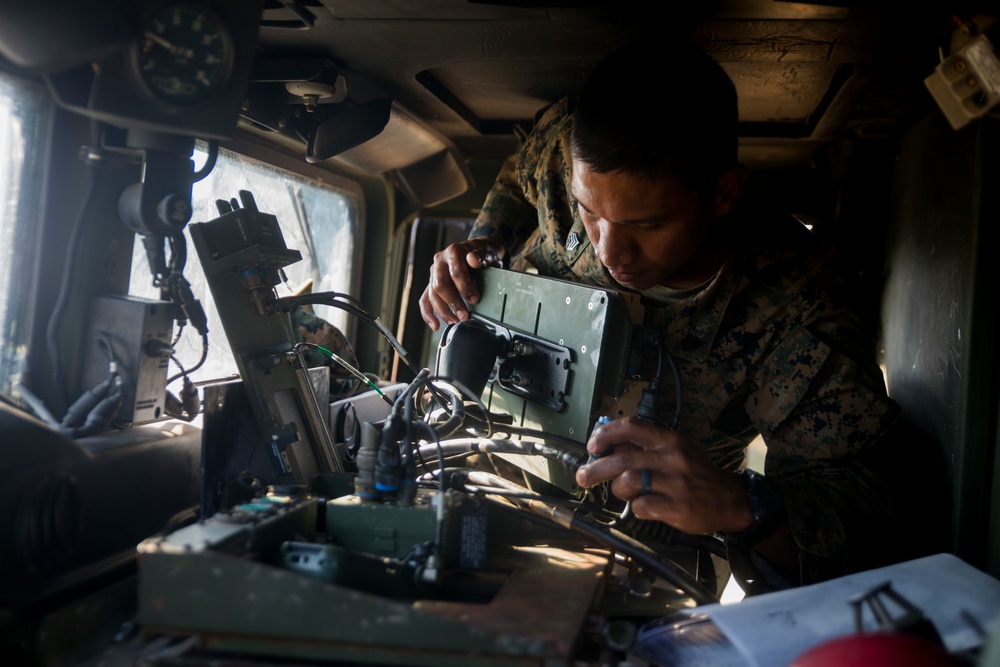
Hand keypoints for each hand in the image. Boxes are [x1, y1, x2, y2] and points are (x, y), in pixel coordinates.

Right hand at [419, 237, 504, 330]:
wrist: (477, 250)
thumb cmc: (483, 253)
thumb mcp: (486, 251)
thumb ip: (481, 256)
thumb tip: (473, 260)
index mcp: (453, 252)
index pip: (455, 272)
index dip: (465, 288)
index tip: (475, 299)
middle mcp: (440, 261)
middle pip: (440, 285)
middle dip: (452, 303)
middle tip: (464, 315)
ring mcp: (434, 273)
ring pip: (432, 295)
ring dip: (443, 311)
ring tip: (455, 322)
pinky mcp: (432, 283)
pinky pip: (425, 300)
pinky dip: (428, 314)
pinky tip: (435, 325)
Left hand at [575, 416, 752, 534]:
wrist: (730, 499)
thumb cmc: (695, 473)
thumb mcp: (675, 450)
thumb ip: (645, 447)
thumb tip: (609, 445)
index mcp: (669, 440)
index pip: (632, 427)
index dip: (606, 434)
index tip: (592, 445)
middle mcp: (672, 458)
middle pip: (623, 459)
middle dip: (596, 468)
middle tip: (583, 476)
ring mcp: (676, 483)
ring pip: (629, 481)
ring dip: (618, 489)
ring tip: (622, 493)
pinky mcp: (678, 507)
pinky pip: (642, 506)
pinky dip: (636, 507)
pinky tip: (642, 506)